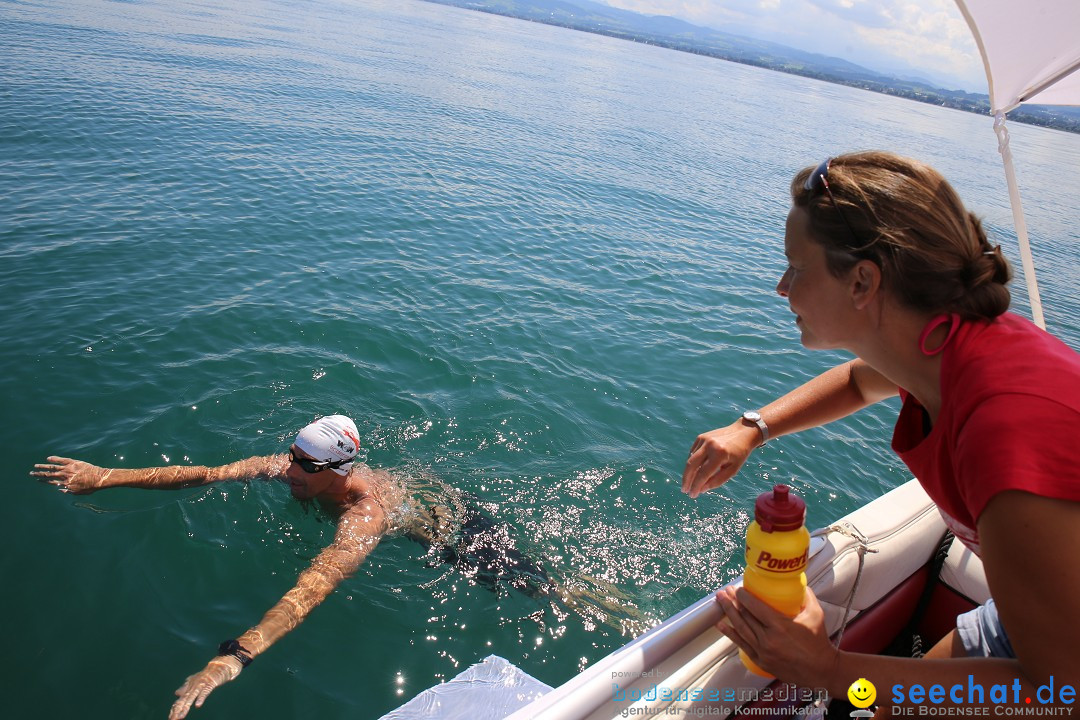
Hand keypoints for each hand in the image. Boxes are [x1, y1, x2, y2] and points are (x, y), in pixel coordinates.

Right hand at [31, 456, 107, 493]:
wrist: (100, 478)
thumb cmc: (91, 487)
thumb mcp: (79, 493)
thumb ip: (68, 491)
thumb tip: (59, 490)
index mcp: (65, 484)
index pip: (51, 482)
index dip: (43, 481)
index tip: (37, 480)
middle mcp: (65, 476)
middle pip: (49, 474)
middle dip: (39, 474)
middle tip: (31, 473)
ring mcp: (69, 468)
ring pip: (53, 467)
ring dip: (44, 466)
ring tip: (36, 466)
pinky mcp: (73, 462)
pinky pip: (62, 460)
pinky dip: (55, 459)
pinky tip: (48, 458)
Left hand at [169, 656, 243, 719]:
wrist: (219, 665)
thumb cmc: (207, 675)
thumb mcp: (194, 681)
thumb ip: (185, 687)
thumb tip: (176, 694)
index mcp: (189, 687)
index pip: (180, 700)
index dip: (175, 709)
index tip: (170, 718)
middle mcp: (192, 686)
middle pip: (183, 700)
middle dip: (177, 710)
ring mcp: (201, 684)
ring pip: (191, 697)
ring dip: (186, 707)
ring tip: (180, 716)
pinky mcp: (209, 683)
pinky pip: (205, 692)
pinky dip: (201, 698)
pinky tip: (198, 705)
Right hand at [682, 423, 757, 497]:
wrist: (743, 432)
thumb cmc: (739, 454)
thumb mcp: (733, 470)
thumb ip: (717, 480)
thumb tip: (701, 489)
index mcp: (719, 454)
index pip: (703, 473)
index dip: (696, 486)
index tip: (692, 495)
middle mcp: (709, 445)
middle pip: (691, 465)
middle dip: (686, 480)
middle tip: (685, 490)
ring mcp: (703, 439)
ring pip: (690, 459)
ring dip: (688, 472)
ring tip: (689, 483)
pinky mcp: (701, 437)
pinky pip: (693, 452)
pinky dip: (693, 462)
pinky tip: (695, 470)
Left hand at [714, 585, 837, 688]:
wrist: (821, 670)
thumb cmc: (819, 642)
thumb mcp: (815, 614)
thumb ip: (806, 595)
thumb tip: (797, 581)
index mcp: (780, 626)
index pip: (755, 607)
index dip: (743, 596)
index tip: (737, 588)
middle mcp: (768, 639)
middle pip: (744, 616)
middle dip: (732, 601)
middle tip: (726, 591)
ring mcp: (763, 652)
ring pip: (740, 629)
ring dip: (728, 613)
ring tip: (720, 601)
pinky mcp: (761, 661)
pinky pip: (741, 645)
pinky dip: (730, 634)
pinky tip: (721, 624)